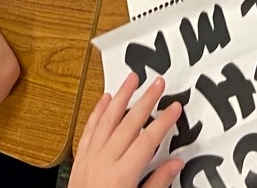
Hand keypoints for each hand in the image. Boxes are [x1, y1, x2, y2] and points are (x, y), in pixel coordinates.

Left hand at [70, 73, 183, 187]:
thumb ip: (157, 183)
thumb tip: (175, 163)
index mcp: (122, 175)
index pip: (148, 140)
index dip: (163, 121)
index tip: (175, 107)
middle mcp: (104, 162)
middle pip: (129, 124)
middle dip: (145, 100)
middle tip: (158, 82)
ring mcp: (90, 158)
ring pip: (107, 120)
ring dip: (120, 97)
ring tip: (131, 79)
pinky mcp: (81, 159)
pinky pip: (89, 129)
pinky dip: (97, 112)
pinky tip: (105, 99)